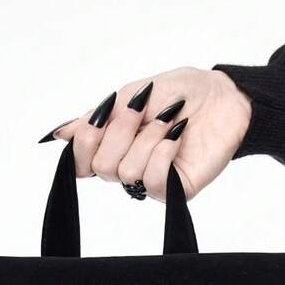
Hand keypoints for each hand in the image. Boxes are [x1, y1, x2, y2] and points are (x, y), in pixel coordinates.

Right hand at [40, 68, 251, 201]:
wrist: (224, 96)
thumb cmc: (179, 93)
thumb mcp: (130, 95)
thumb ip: (95, 118)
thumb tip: (60, 134)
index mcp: (113, 146)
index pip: (80, 162)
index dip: (86, 140)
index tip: (104, 114)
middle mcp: (128, 167)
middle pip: (102, 166)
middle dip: (122, 130)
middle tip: (145, 109)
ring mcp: (151, 181)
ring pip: (127, 171)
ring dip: (148, 137)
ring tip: (170, 120)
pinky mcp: (176, 191)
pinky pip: (152, 181)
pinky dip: (163, 152)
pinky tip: (177, 136)